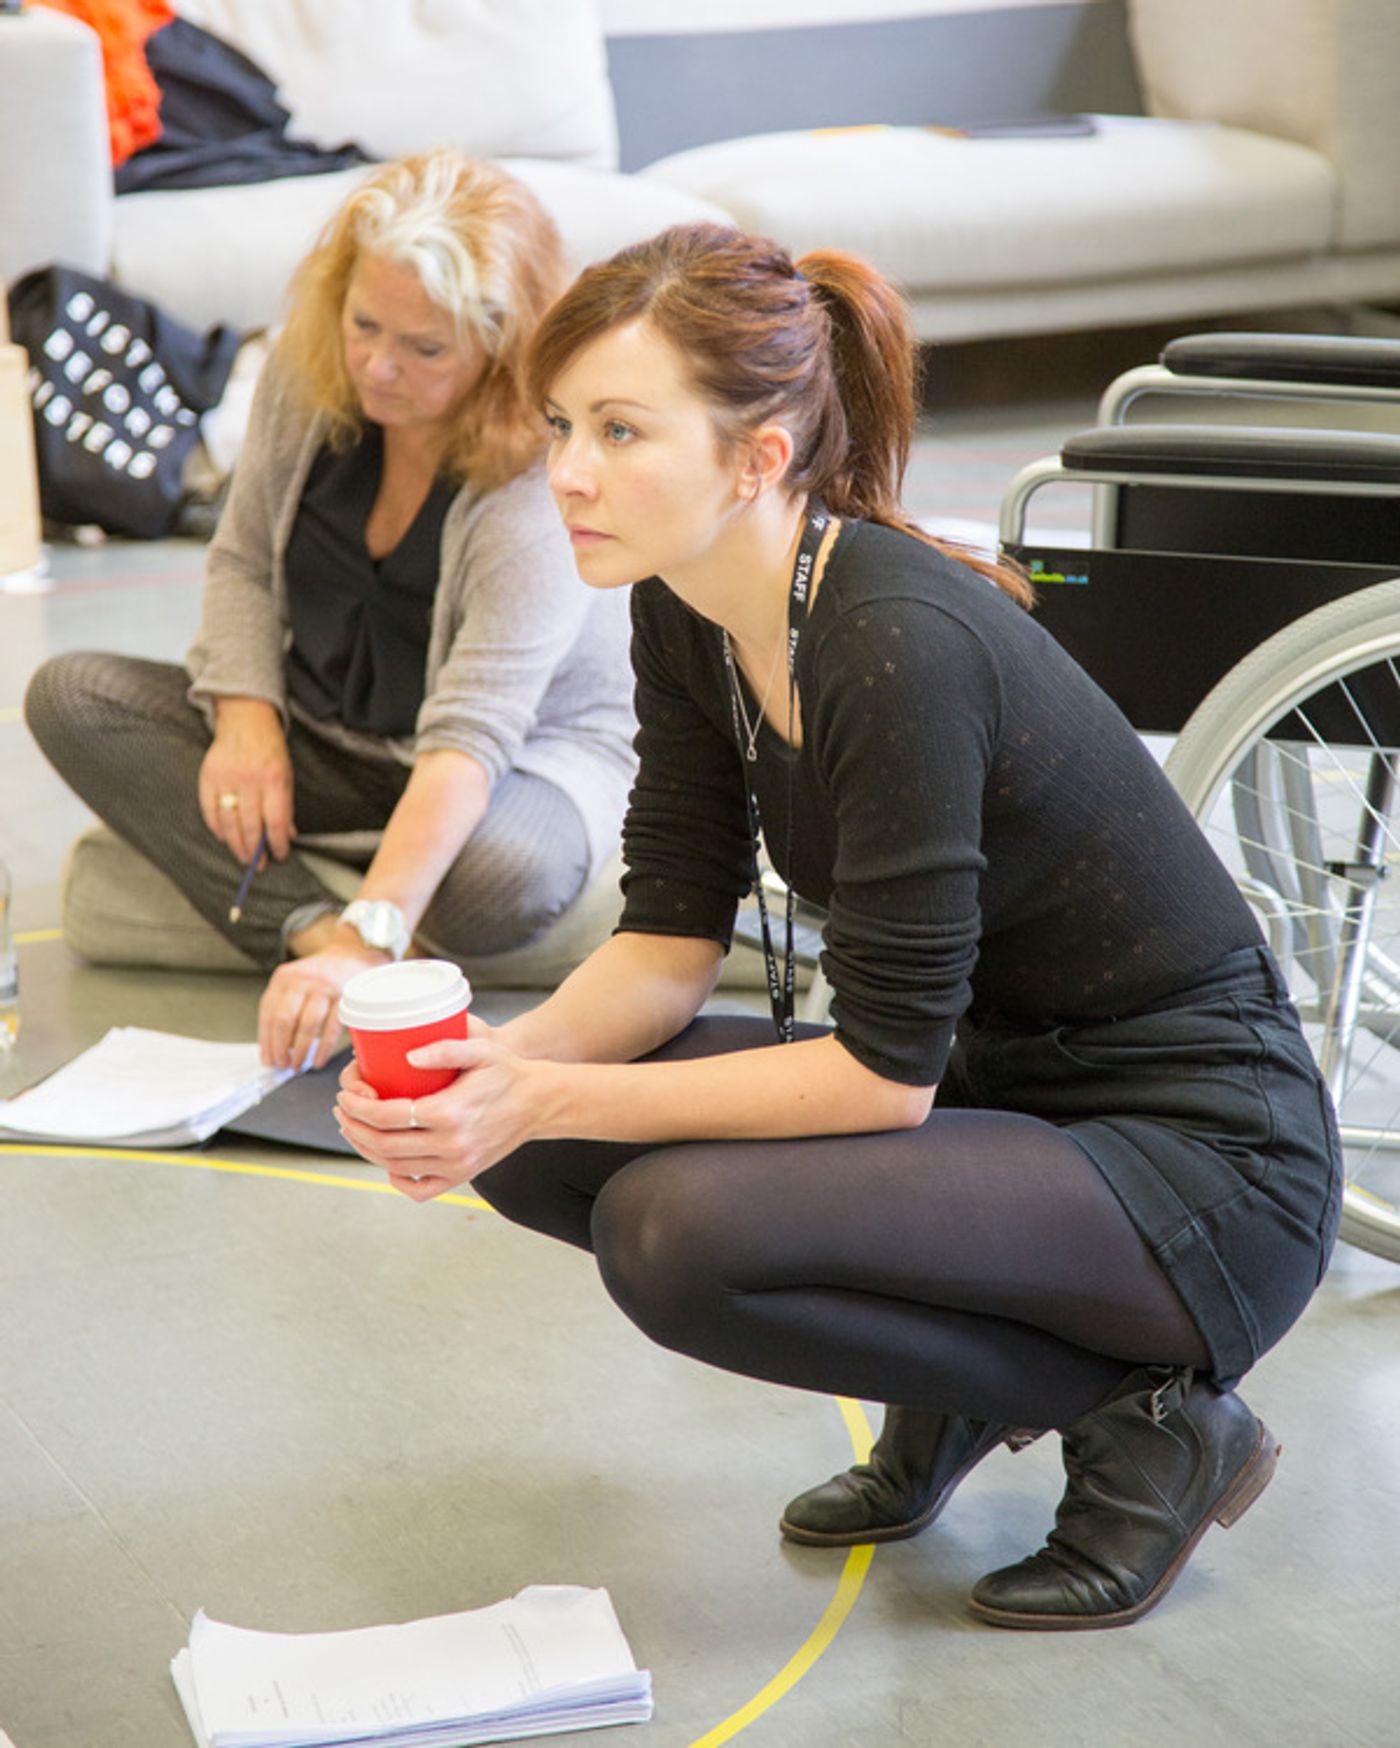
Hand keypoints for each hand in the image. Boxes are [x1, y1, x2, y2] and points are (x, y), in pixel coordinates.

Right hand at [200, 699, 294, 864]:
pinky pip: (209, 810)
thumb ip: (286, 805)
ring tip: (243, 857)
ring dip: (236, 844)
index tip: (280, 854)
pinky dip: (216, 827)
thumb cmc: (270, 750)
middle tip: (260, 865)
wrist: (245, 719)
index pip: (275, 820)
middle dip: (256, 850)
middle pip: (250, 825)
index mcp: (273, 779)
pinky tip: (224, 837)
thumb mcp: (286, 774)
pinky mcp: (207, 776)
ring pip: (228, 822)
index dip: (277, 842)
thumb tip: (287, 835)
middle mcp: (249, 779)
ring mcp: (226, 778)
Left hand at [259, 947, 379, 1070]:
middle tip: (282, 1065)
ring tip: (297, 1065)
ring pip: (307, 1026)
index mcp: (283, 979)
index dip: (266, 1041)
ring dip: (300, 1051)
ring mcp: (324, 988)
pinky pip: (331, 1029)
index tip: (267, 1060)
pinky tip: (318, 1060)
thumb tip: (271, 1049)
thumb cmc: (320, 976)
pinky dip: (323, 1049)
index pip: (267, 1014)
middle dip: (280, 1048)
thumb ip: (281, 1009)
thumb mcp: (294, 982)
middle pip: (284, 1020)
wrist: (351, 955)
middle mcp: (302, 981)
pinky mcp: (344, 997)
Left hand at [334, 1030, 541, 1202]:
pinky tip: (387, 1161)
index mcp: (450, 1113)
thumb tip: (406, 1056)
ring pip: (395, 1167)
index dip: (358, 1107)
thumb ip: (444, 1049)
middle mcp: (451, 1146)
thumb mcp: (481, 1050)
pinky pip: (420, 1190)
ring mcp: (456, 1166)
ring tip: (354, 1128)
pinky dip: (397, 1180)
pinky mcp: (462, 1176)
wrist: (540, 1103)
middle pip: (384, 1145)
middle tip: (343, 1110)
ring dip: (366, 1149)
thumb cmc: (508, 1072)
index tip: (345, 1095)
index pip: (387, 1116)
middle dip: (354, 1127)